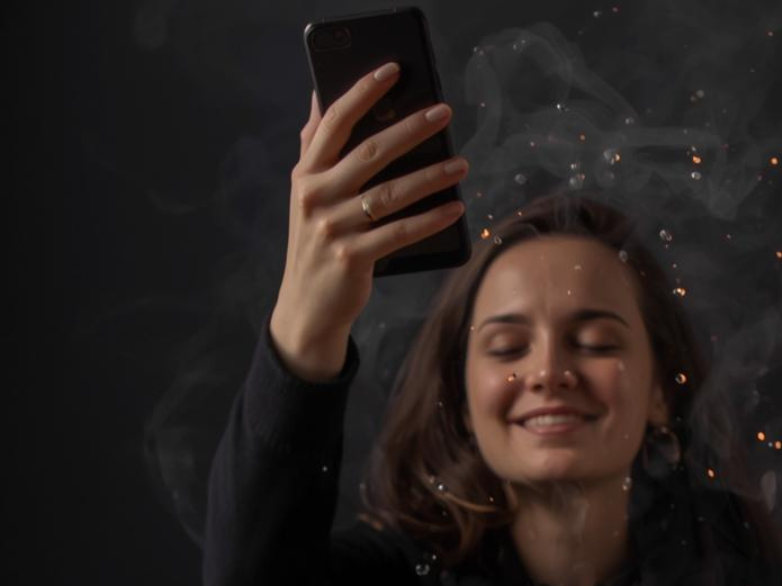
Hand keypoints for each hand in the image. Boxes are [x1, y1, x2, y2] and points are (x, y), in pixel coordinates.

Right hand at [270, 65, 468, 378]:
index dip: (362, 92)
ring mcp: (333, 229)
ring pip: (390, 194)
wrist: (307, 306)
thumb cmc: (315, 242)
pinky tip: (454, 207)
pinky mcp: (353, 258)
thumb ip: (312, 147)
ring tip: (461, 163)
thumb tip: (317, 96)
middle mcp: (315, 197)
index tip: (392, 70)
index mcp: (305, 174)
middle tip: (443, 113)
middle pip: (370, 153)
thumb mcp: (306, 194)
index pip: (333, 122)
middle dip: (410, 129)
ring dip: (431, 175)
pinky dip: (430, 220)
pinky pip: (400, 233)